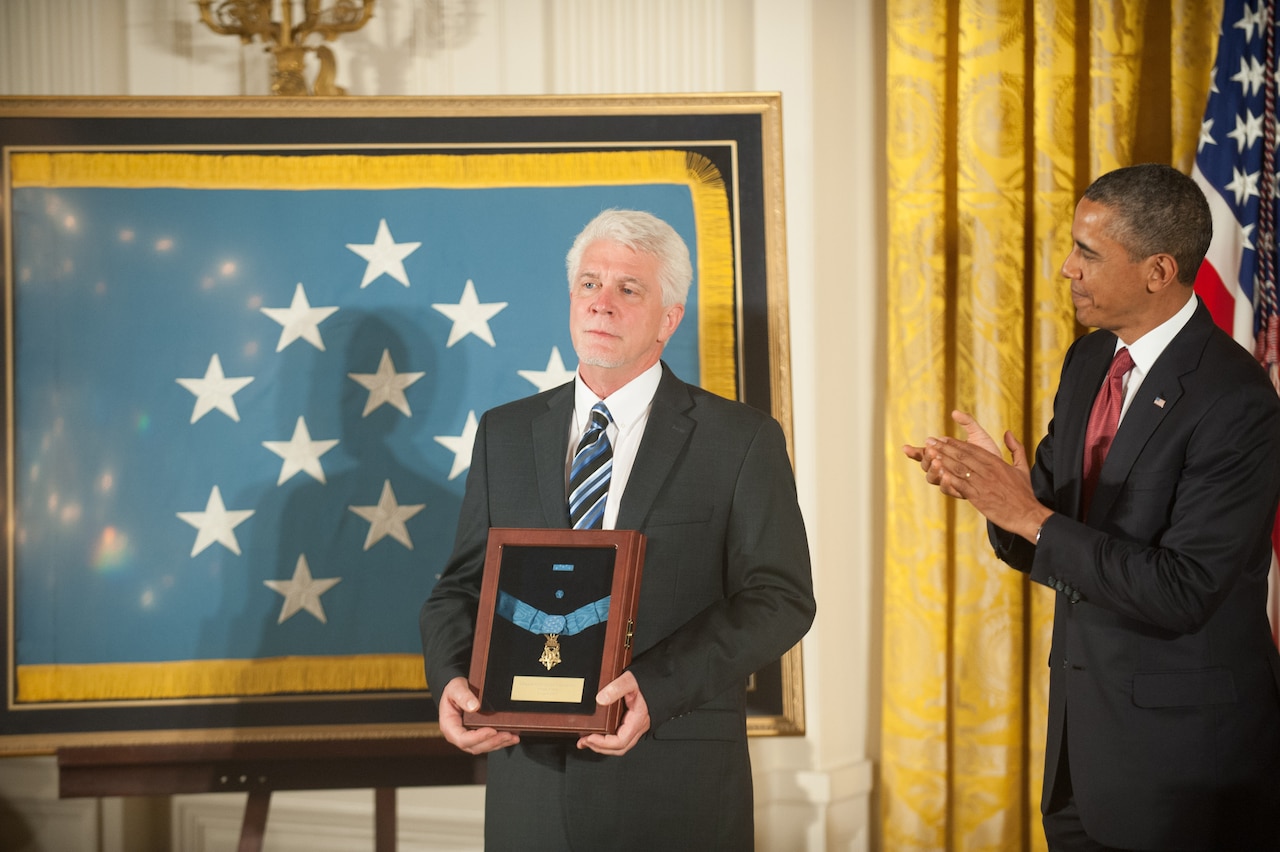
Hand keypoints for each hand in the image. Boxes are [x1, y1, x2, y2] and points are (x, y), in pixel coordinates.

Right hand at [436, 676, 519, 754]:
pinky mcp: (478, 736)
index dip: (478, 738)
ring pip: (483, 747)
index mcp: (449, 726)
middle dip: (492, 742)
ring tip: (512, 737)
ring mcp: (468, 737)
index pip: (462, 739)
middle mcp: (458, 735)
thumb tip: (474, 707)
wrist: (458, 690)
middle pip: (475, 747)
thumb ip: (462, 696)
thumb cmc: (454, 690)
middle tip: (507, 734)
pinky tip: (512, 737)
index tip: (492, 730)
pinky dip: (501, 742)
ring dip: (499, 744)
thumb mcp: (455, 688)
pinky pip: (488, 743)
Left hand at [577, 671, 649, 755]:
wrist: (664, 680)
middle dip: (599, 748)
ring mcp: (636, 725)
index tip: (590, 737)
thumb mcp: (631, 681)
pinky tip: (600, 734)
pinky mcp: (633, 722)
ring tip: (587, 740)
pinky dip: (608, 739)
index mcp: (637, 720)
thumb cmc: (651, 682)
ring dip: (603, 746)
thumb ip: (616, 688)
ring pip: (621, 745)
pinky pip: (621, 737)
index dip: (604, 744)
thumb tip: (600, 699)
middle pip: (619, 748)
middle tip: (584, 742)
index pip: (620, 741)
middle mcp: (638, 726)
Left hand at [903, 410, 1049, 539]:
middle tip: (929, 441)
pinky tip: (937, 473)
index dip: (955, 443)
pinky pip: (960, 485)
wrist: (1027, 514)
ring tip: (929, 453)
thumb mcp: (1022, 467)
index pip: (972, 449)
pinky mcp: (978, 497)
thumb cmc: (1024, 493)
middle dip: (944, 447)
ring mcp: (982, 484)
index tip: (943, 438)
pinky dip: (948, 478)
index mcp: (996, 462)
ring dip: (942, 460)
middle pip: (962, 456)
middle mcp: (988, 471)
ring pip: (959, 468)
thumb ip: (1015, 448)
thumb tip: (1008, 432)